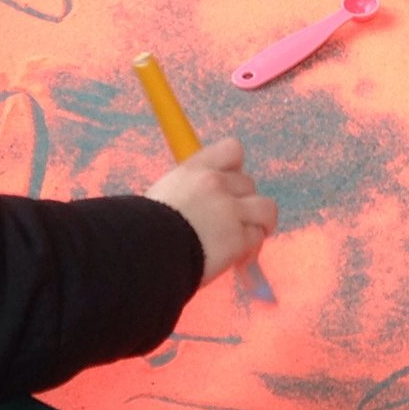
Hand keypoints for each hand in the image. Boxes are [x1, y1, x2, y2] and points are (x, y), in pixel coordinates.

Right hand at [145, 137, 279, 287]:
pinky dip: (251, 249)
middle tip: (232, 223)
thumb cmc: (143, 231)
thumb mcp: (163, 196)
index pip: (232, 150)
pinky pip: (256, 238)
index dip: (235, 169)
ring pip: (265, 208)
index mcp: (194, 170)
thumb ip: (189, 192)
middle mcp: (215, 183)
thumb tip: (201, 205)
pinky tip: (237, 260)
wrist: (143, 254)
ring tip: (249, 239)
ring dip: (259, 223)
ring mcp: (229, 209)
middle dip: (243, 202)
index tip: (230, 186)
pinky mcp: (238, 237)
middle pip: (249, 183)